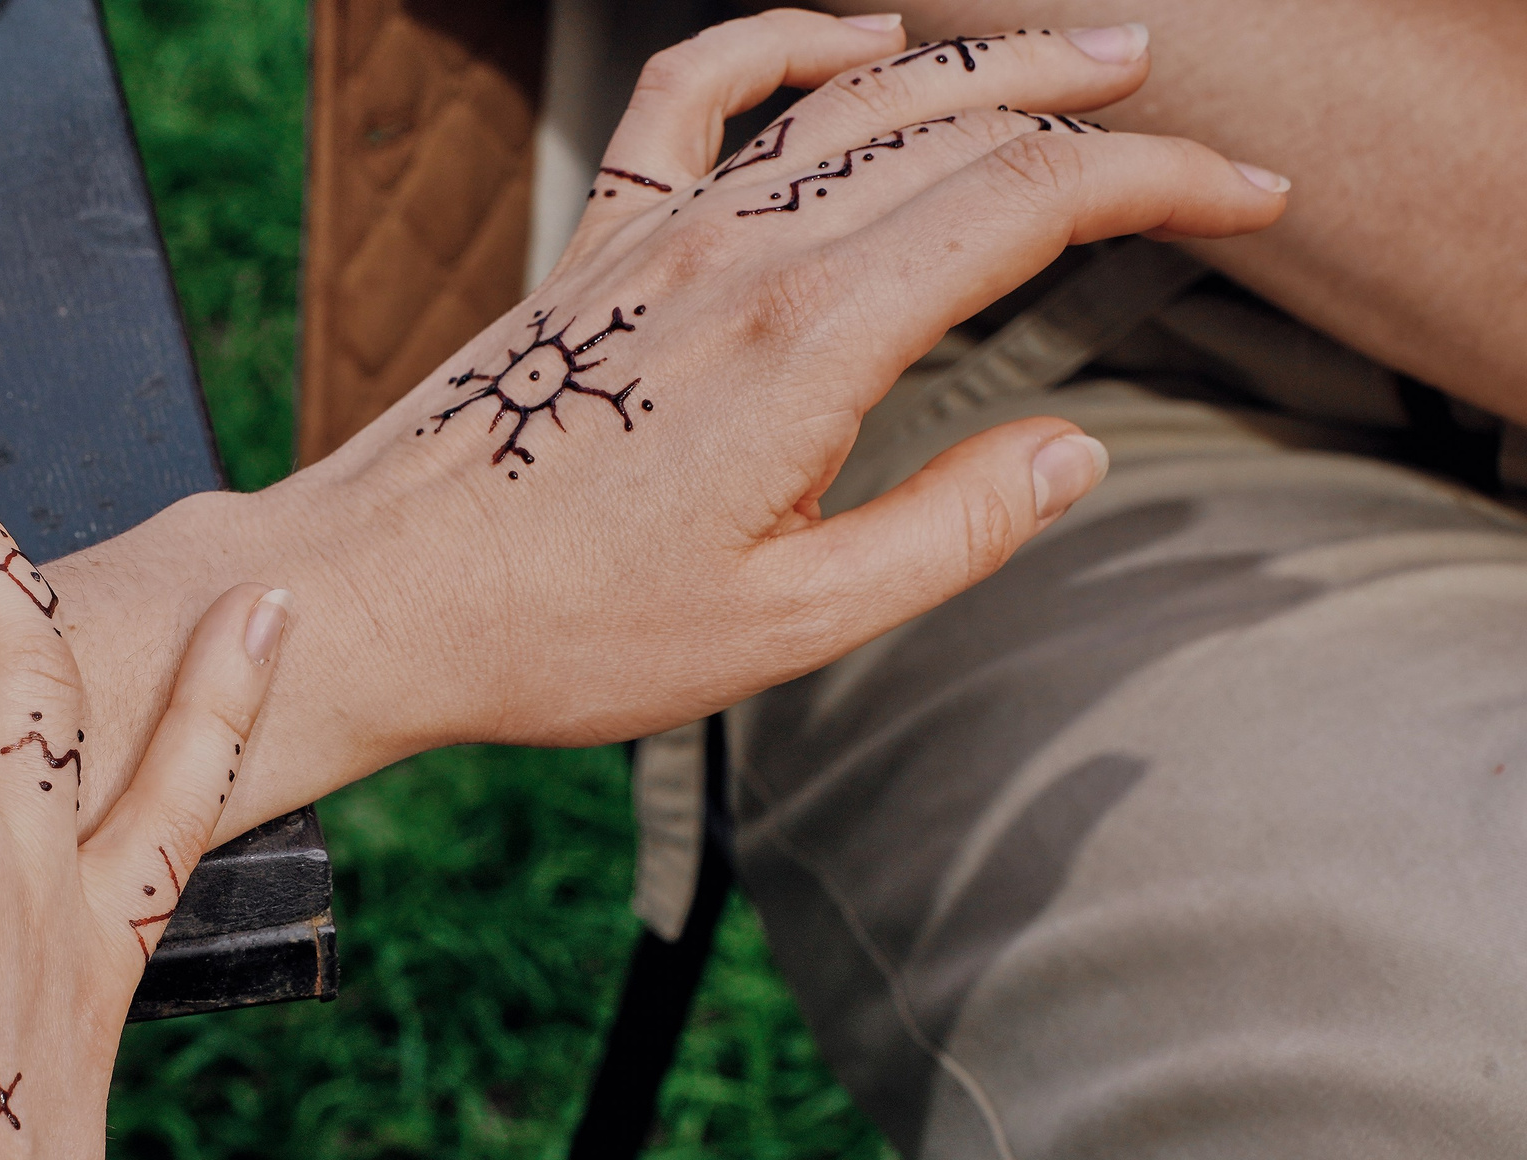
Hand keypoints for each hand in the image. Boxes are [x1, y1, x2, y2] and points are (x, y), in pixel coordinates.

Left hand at [0, 10, 1285, 844]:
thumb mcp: (785, 628)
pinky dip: (783, 41)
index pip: (1030, 205)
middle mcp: (743, 258)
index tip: (1248, 198)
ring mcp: (660, 237)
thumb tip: (1076, 456)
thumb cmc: (566, 635)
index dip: (1160, 182)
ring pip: (848, 97)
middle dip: (1102, 117)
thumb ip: (947, 534)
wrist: (376, 597)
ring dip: (980, 62)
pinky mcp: (595, 246)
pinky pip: (693, 91)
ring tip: (1084, 51)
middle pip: (960, 129)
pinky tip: (850, 39)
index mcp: (814, 348)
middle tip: (1197, 137)